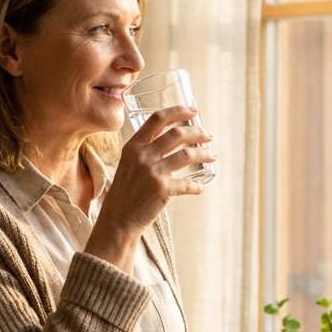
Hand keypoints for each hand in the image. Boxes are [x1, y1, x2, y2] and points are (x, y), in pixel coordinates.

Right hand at [86, 105, 215, 269]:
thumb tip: (171, 142)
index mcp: (133, 146)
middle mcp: (142, 156)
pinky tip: (201, 188)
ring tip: (213, 155)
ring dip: (204, 153)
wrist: (117, 220)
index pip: (157, 119)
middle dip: (197, 132)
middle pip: (177, 134)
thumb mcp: (128, 165)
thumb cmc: (124, 193)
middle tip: (208, 135)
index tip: (193, 110)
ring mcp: (153, 172)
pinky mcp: (162, 190)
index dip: (178, 111)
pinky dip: (197, 186)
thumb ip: (145, 152)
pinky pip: (188, 184)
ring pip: (187, 155)